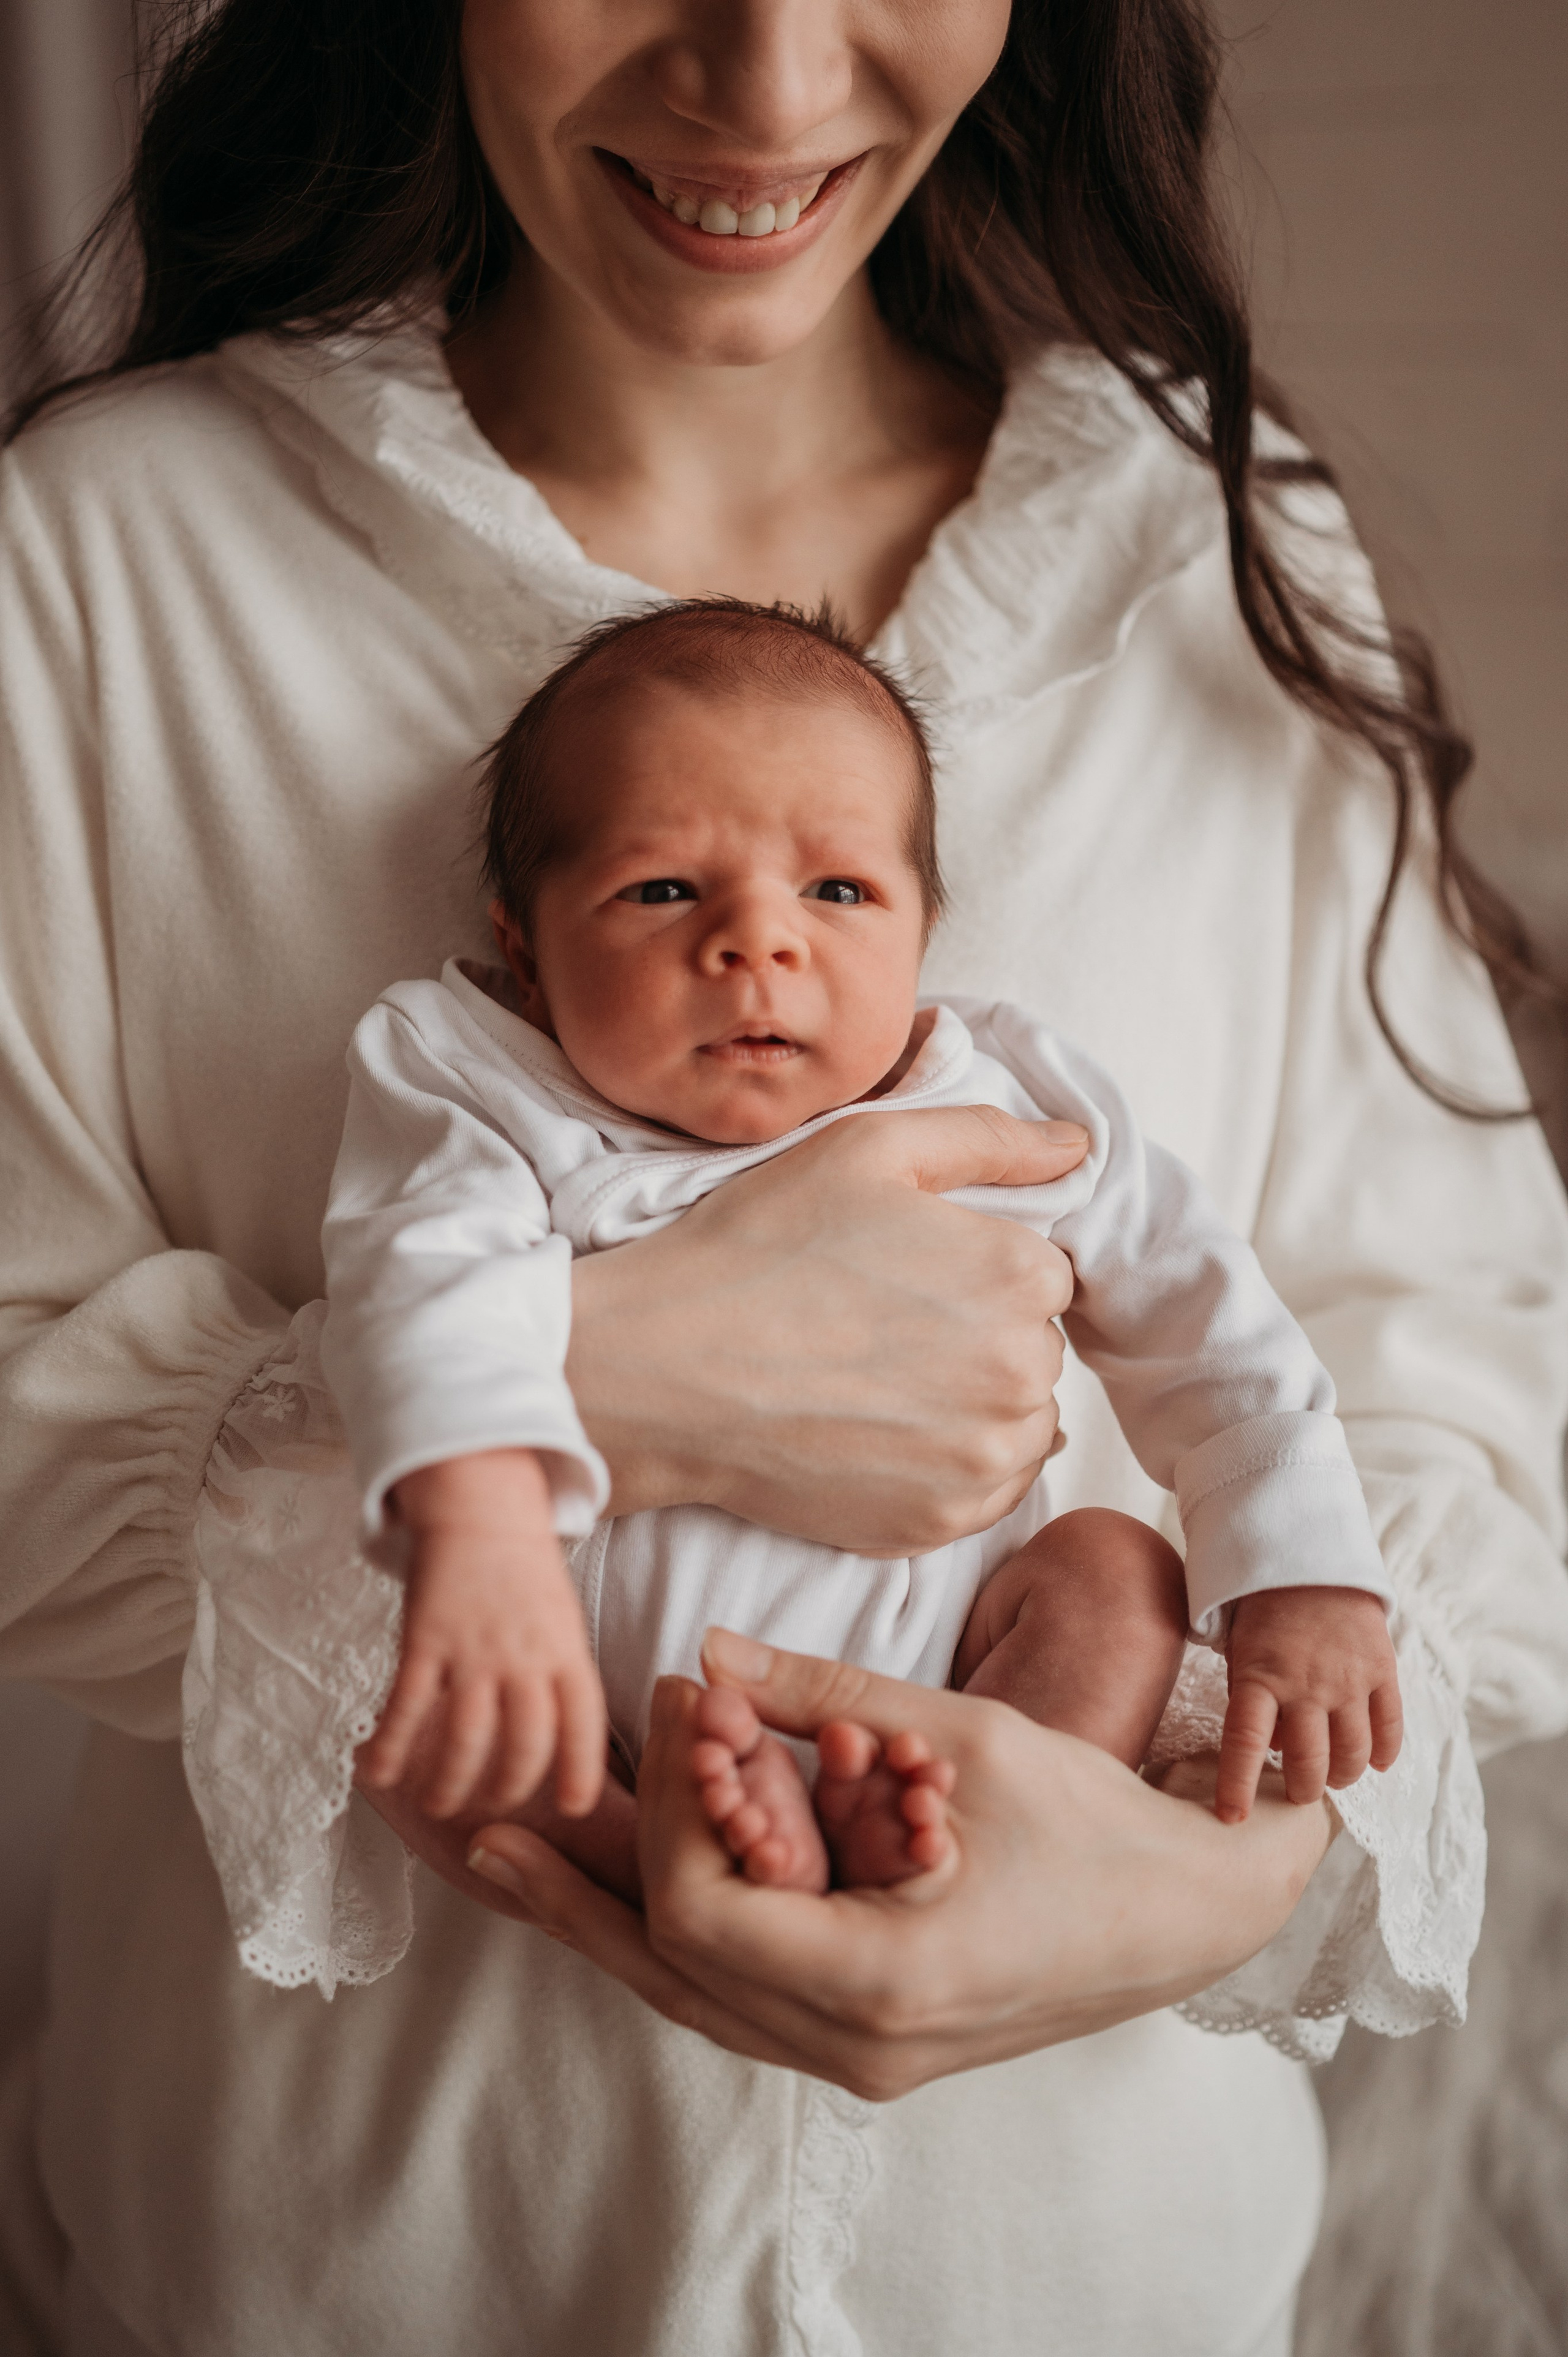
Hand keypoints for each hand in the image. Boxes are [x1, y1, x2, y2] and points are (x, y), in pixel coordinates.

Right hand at [360, 1450, 606, 1820]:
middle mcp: (525, 1656)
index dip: (580, 1770)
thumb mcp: (561, 1622)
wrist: (481, 1506)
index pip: (583, 1722)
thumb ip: (559, 1677)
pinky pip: (408, 1706)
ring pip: (467, 1739)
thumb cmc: (524, 1571)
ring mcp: (474, 1649)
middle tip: (488, 1807)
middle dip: (505, 1789)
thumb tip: (560, 1744)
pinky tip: (379, 1773)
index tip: (573, 1806)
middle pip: (524, 1745)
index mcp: (566, 1651)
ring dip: (449, 1783)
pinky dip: (392, 1746)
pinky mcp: (425, 1639)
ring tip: (437, 1802)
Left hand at [461, 1631, 1333, 2099]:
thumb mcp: (964, 1740)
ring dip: (611, 1926)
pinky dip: (682, 1943)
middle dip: (581, 1894)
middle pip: (670, 1974)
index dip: (670, 1802)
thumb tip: (709, 1653)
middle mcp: (859, 2049)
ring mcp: (862, 2062)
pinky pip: (742, 2002)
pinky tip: (629, 1900)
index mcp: (882, 1982)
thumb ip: (824, 1703)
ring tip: (522, 1870)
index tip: (682, 1708)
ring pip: (696, 2000)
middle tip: (489, 1831)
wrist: (1186, 1915)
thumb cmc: (1093, 1823)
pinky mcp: (869, 2043)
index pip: (702, 1909)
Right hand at [567, 1105, 1084, 1554]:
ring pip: (1019, 1423)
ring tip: (876, 1382)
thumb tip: (1078, 1145)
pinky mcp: (942, 1521)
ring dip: (971, 1404)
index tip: (907, 1275)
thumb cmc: (761, 1247)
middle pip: (1033, 1349)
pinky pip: (985, 1488)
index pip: (1044, 1274)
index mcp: (1017, 1273)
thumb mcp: (870, 1150)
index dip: (975, 1268)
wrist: (667, 1369)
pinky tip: (876, 1433)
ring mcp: (984, 1456)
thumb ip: (990, 1139)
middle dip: (977, 1335)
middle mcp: (1021, 1372)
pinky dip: (946, 1465)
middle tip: (879, 1327)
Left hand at [1217, 1585, 1402, 1824]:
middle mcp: (1305, 1684)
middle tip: (1296, 1790)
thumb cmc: (1263, 1607)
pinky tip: (1373, 1761)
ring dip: (1341, 1776)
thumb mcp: (1238, 1646)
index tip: (1232, 1818)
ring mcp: (1348, 1679)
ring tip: (1332, 1774)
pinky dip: (1383, 1754)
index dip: (1238, 1785)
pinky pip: (1389, 1728)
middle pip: (1308, 1762)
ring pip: (1353, 1756)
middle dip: (1301, 1788)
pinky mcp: (1381, 1670)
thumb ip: (1250, 1695)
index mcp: (1259, 1675)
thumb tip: (1268, 1748)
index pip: (1245, 1743)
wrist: (1312, 1555)